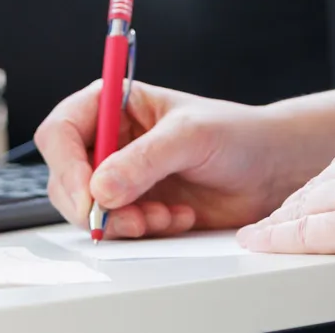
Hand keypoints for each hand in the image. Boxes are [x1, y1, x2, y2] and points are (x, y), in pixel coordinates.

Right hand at [35, 79, 311, 238]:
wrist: (271, 171)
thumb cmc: (237, 135)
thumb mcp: (191, 136)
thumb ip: (144, 160)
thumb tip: (101, 188)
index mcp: (114, 104)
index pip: (62, 131)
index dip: (67, 164)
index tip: (88, 194)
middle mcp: (111, 140)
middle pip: (65, 176)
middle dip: (92, 203)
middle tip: (126, 218)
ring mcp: (122, 177)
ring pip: (88, 209)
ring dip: (122, 221)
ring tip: (163, 216)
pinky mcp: (137, 208)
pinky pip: (117, 229)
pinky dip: (143, 231)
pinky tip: (177, 218)